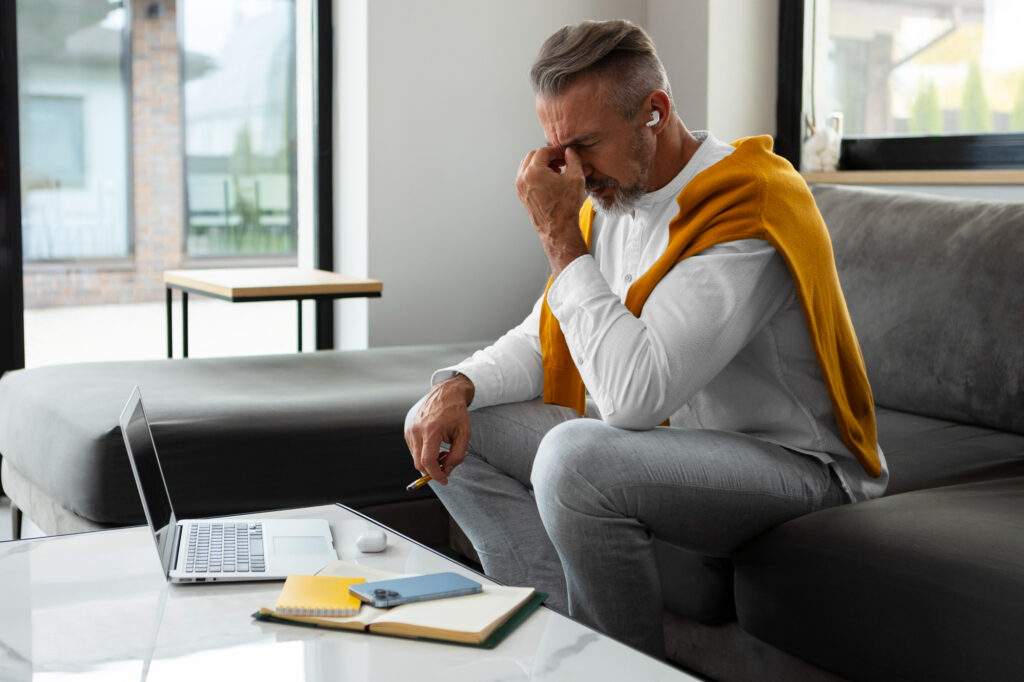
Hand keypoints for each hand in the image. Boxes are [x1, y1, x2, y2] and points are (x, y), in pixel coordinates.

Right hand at [404, 375, 474, 484]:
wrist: (446, 394)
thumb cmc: (456, 413)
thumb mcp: (464, 435)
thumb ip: (457, 455)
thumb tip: (446, 470)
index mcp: (431, 430)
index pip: (427, 460)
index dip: (436, 475)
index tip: (444, 480)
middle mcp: (417, 430)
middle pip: (419, 463)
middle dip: (433, 470)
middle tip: (446, 465)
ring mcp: (410, 429)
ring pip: (415, 458)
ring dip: (429, 462)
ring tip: (443, 452)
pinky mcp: (408, 430)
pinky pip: (414, 450)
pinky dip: (424, 454)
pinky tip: (435, 446)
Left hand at [515, 146, 587, 275]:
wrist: (559, 228)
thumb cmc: (565, 208)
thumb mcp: (575, 178)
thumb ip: (573, 159)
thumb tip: (570, 152)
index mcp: (534, 172)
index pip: (543, 151)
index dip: (556, 150)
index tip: (564, 154)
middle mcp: (523, 179)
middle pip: (533, 156)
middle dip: (547, 156)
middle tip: (561, 161)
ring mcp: (521, 188)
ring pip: (528, 166)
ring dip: (541, 164)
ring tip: (556, 171)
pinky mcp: (522, 195)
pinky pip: (526, 177)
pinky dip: (536, 174)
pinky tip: (550, 180)